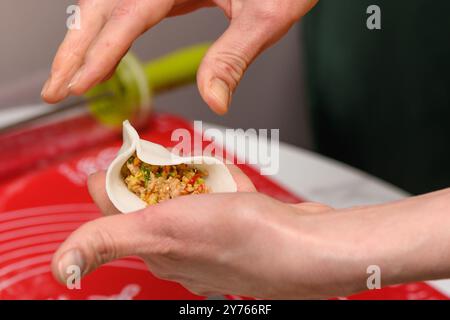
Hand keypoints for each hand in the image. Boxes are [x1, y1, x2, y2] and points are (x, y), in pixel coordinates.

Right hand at [41, 0, 317, 113]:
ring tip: (68, 76)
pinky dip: (104, 32)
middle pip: (102, 7)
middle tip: (56, 89)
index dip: (99, 52)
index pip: (127, 17)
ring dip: (81, 40)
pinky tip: (100, 51)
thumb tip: (215, 101)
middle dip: (73, 50)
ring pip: (106, 5)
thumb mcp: (265, 16)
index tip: (78, 84)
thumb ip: (234, 56)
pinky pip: (123, 6)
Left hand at [52, 163, 449, 297]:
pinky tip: (232, 186)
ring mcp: (208, 237)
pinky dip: (221, 183)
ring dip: (194, 177)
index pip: (118, 206)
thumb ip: (107, 239)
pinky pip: (216, 195)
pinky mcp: (235, 225)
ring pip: (185, 193)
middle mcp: (179, 248)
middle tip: (180, 166)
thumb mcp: (159, 230)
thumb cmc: (242, 240)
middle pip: (153, 197)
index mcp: (154, 248)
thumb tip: (62, 266)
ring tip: (211, 177)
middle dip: (164, 175)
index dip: (122, 177)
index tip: (135, 158)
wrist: (305, 244)